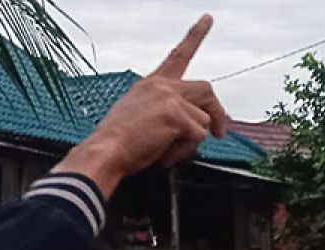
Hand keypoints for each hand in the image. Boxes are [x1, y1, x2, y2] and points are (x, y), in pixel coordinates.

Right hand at [53, 14, 227, 196]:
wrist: (104, 153)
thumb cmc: (115, 143)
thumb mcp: (134, 114)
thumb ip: (161, 109)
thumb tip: (185, 123)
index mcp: (150, 84)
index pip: (178, 55)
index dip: (196, 35)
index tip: (207, 19)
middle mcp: (162, 86)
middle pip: (205, 89)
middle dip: (217, 112)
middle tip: (220, 132)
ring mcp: (170, 98)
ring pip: (202, 121)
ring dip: (189, 142)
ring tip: (164, 150)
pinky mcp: (176, 115)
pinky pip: (197, 137)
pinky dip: (183, 152)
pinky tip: (162, 154)